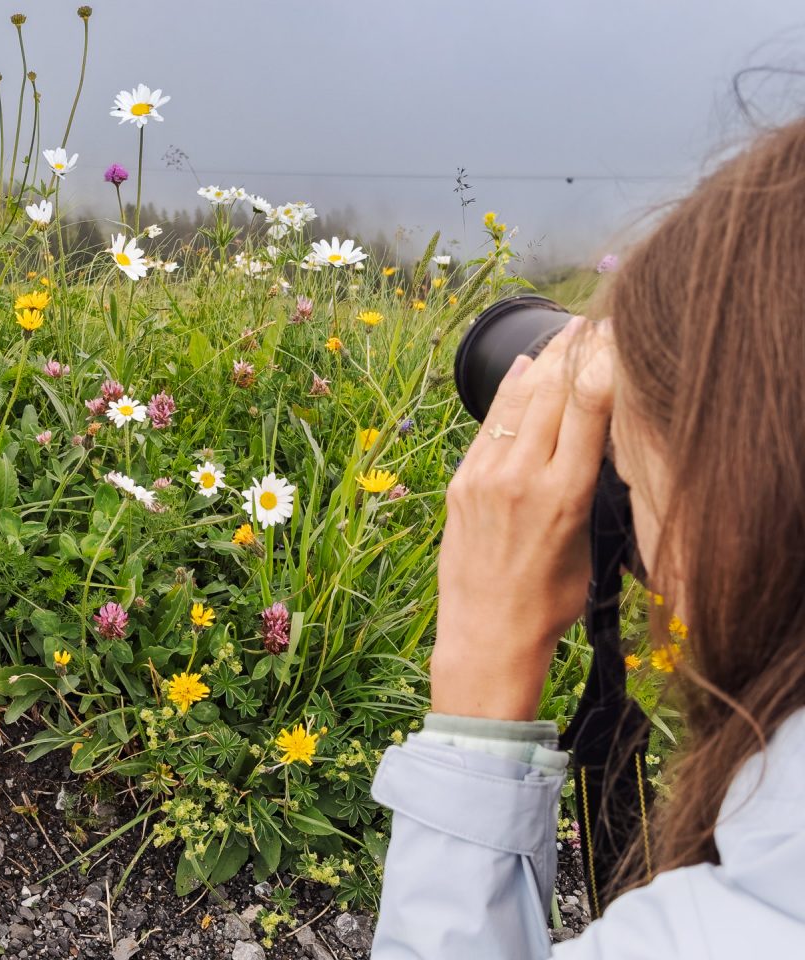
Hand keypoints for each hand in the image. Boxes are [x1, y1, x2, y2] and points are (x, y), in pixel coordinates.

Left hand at [431, 317, 613, 720]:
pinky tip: (523, 372)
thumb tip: (590, 442)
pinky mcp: (460, 483)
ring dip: (541, 364)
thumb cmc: (548, 602)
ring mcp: (486, 477)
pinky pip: (488, 426)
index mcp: (566, 494)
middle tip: (590, 322)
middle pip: (552, 393)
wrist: (485, 636)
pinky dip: (508, 395)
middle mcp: (523, 478)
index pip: (589, 406)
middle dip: (572, 353)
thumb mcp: (589, 547)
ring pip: (517, 403)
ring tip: (561, 337)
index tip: (614, 332)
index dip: (601, 361)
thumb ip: (587, 488)